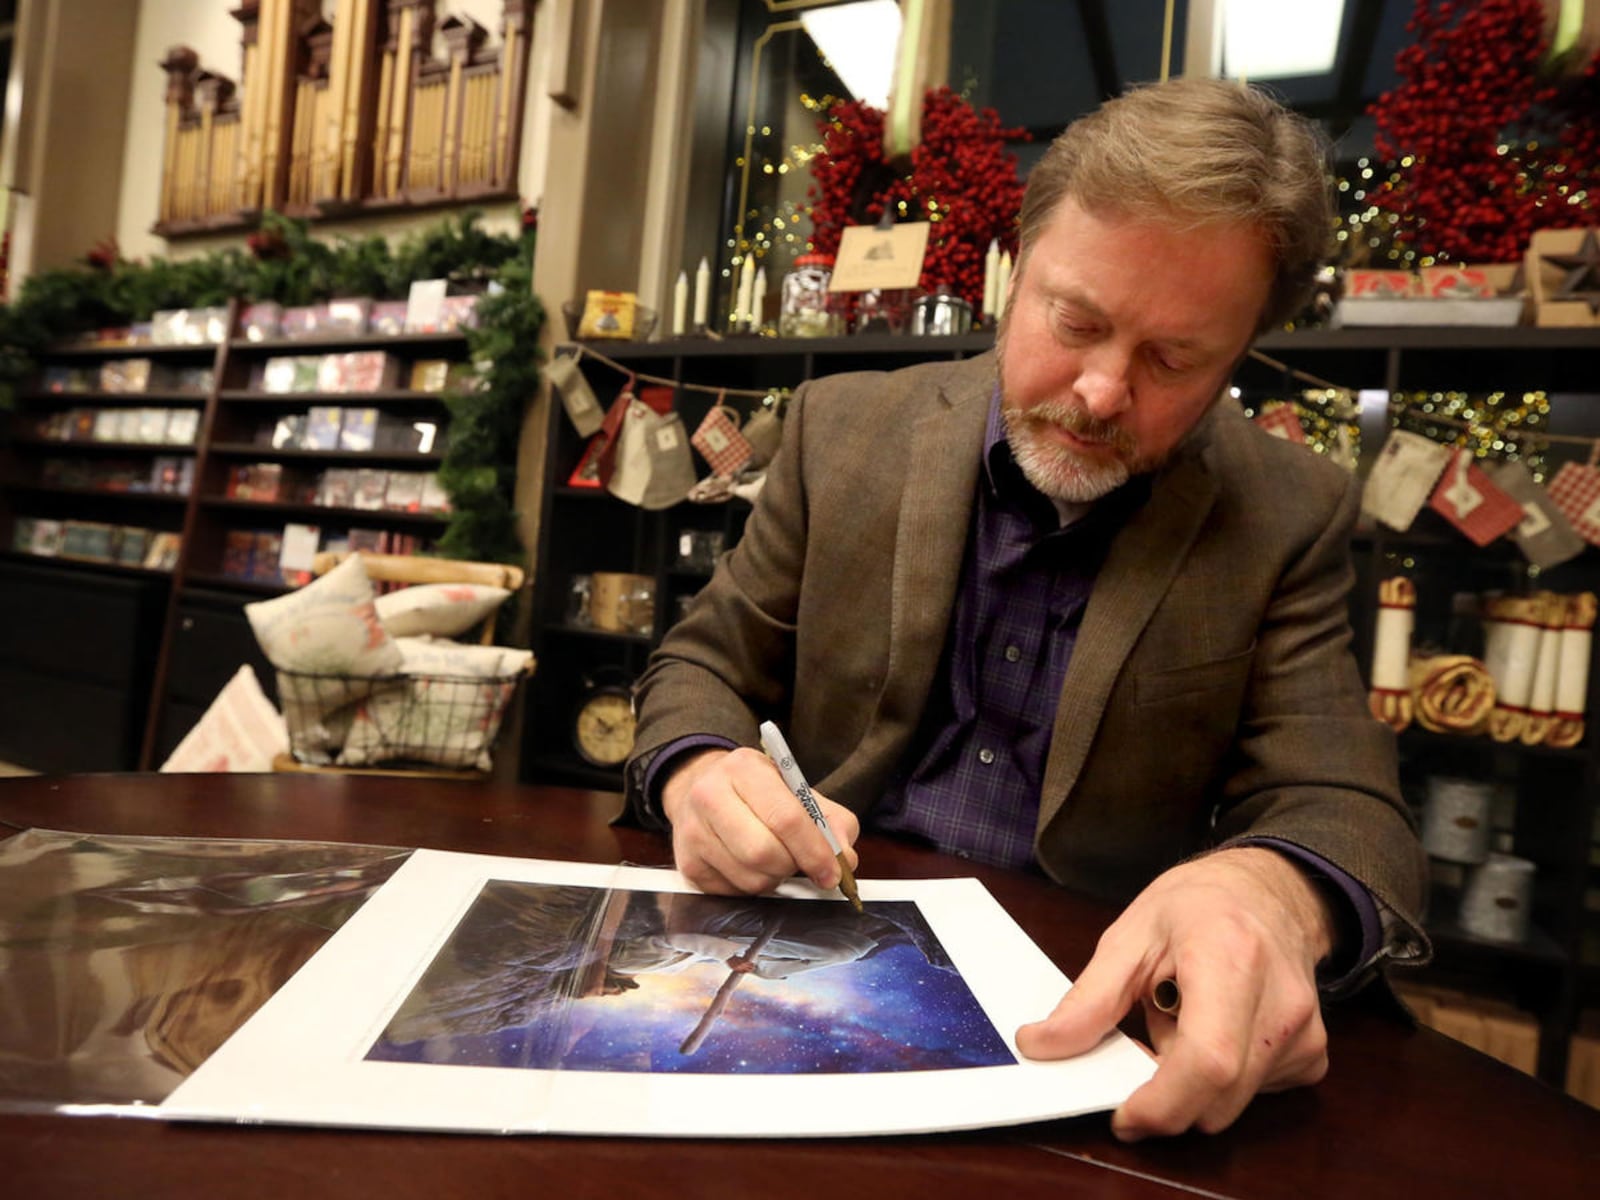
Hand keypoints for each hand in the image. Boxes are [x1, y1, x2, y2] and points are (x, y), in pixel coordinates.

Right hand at [661, 746, 859, 895]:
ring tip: (774, 860)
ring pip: (750, 878)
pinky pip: (733, 893)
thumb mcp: (796, 790)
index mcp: (744, 769)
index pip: (786, 817)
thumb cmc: (757, 792)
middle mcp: (710, 795)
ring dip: (774, 879)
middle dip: (792, 866)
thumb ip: (830, 820)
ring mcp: (692, 831)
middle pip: (763, 853)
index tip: (831, 872)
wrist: (700, 788)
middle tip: (799, 863)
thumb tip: (846, 860)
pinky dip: (753, 888)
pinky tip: (751, 867)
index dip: (814, 851)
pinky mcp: (687, 863)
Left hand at [1014, 847, 1334, 1139]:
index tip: (1122, 1115)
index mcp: (1230, 958)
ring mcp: (1304, 1034)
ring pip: (1231, 1104)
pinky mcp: (1312, 1057)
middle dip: (1165, 1094)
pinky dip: (1218, 1079)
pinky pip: (1250, 1096)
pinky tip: (1211, 1029)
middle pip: (1217, 1097)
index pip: (1206, 1059)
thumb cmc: (1198, 905)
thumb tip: (1040, 1045)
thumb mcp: (1130, 936)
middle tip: (1141, 1042)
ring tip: (1181, 1020)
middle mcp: (1279, 1002)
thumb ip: (1087, 998)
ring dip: (1189, 1082)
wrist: (1271, 891)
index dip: (1160, 1102)